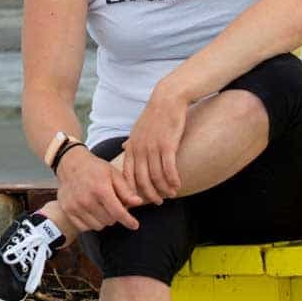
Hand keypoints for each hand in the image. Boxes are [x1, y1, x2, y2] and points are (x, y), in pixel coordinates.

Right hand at [56, 150, 141, 231]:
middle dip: (115, 215)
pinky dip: (90, 222)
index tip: (134, 225)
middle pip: (109, 220)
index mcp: (100, 189)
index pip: (118, 213)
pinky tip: (91, 211)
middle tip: (113, 205)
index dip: (128, 221)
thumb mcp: (113, 174)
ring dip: (103, 220)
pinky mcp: (67, 211)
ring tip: (101, 207)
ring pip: (97, 226)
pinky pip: (84, 227)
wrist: (70, 163)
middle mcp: (86, 199)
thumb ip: (126, 190)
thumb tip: (138, 202)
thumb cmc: (94, 168)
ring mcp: (75, 206)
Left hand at [123, 86, 189, 204]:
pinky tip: (178, 184)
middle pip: (142, 180)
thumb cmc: (154, 114)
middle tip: (158, 201)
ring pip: (156, 176)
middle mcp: (139, 149)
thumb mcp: (137, 128)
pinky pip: (169, 168)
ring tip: (171, 194)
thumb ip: (131, 141)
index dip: (133, 190)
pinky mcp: (167, 145)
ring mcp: (152, 147)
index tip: (140, 199)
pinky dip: (173, 179)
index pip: (128, 175)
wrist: (168, 99)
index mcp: (131, 147)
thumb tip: (123, 147)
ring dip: (164, 188)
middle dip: (150, 193)